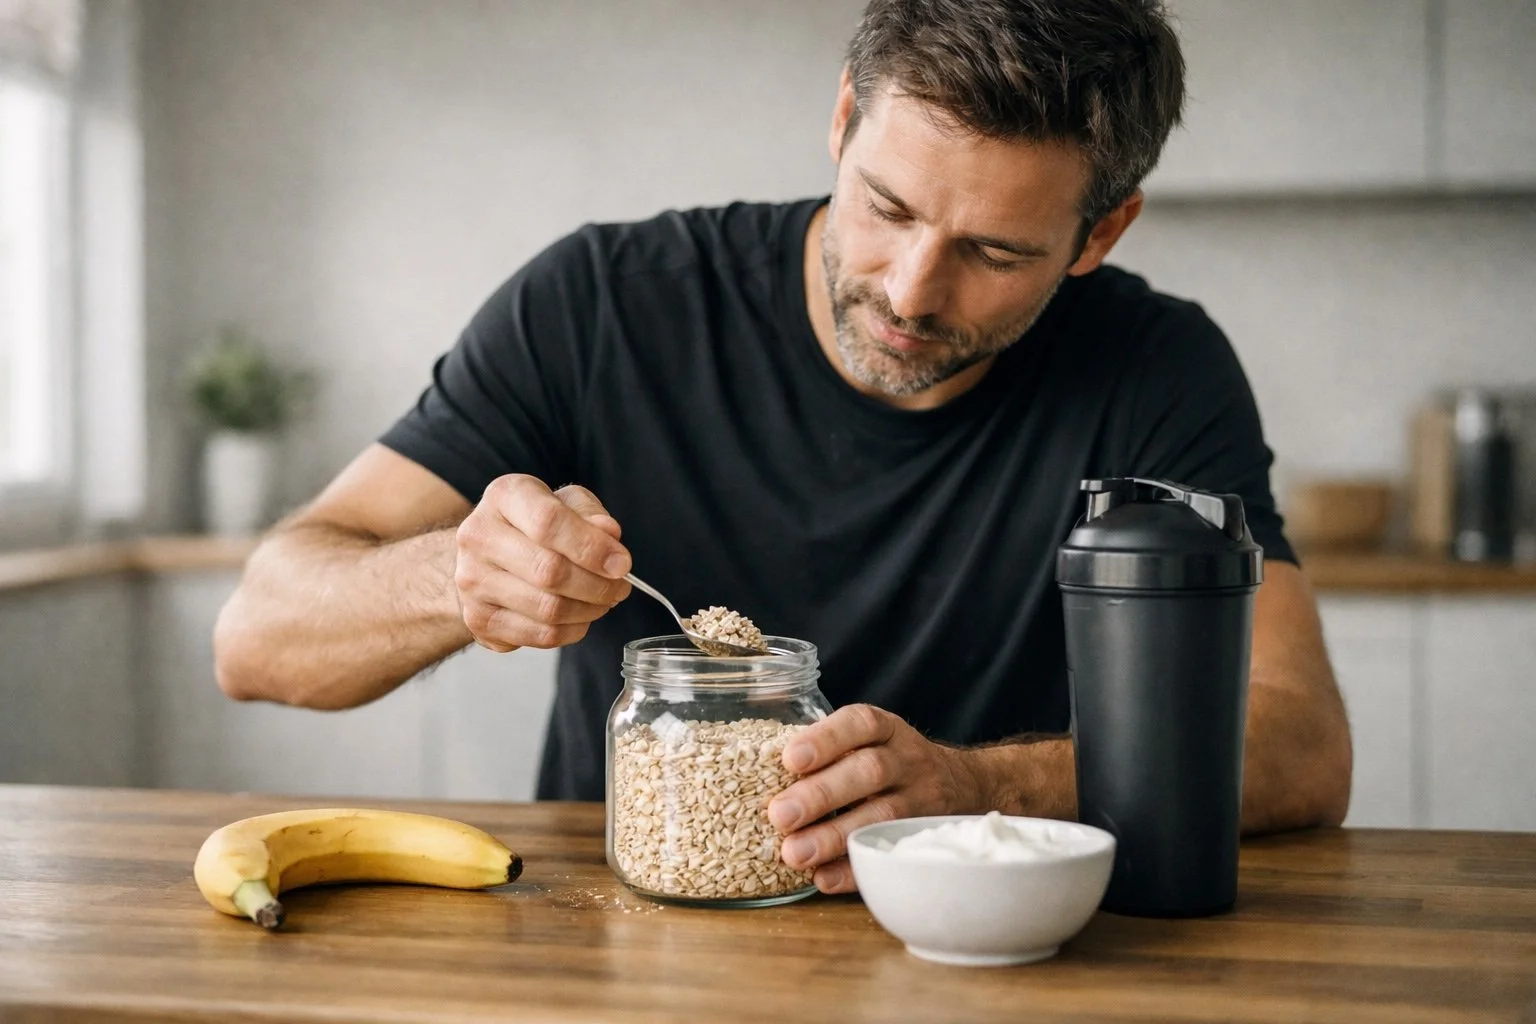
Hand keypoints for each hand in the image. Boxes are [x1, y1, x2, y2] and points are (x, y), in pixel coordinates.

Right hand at [454, 475, 631, 652]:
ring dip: (589, 610)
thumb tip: (609, 535)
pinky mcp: (479, 620)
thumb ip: (589, 513)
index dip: (592, 548)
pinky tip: (580, 617)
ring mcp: (473, 581)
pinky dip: (573, 630)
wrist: (483, 556)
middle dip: (598, 585)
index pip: (549, 522)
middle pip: (549, 571)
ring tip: (603, 601)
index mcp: (504, 496)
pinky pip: (541, 635)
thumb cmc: (531, 525)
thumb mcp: (564, 503)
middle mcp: (479, 536)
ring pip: (548, 609)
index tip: (622, 564)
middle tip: (620, 587)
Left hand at [766, 704, 987, 894]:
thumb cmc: (889, 761)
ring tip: (794, 854)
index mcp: (885, 729)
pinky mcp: (922, 838)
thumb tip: (750, 766)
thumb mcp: (869, 739)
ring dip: (834, 836)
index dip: (826, 739)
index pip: (859, 724)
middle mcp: (907, 760)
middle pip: (868, 772)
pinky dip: (854, 870)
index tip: (791, 758)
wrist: (961, 785)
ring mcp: (921, 800)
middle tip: (780, 814)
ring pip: (881, 817)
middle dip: (822, 794)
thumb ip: (826, 747)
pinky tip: (822, 879)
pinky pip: (890, 855)